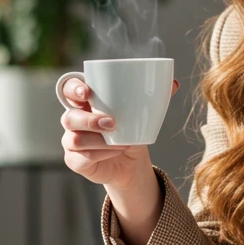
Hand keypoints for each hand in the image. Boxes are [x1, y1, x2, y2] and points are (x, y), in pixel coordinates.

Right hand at [60, 77, 179, 192]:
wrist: (130, 161)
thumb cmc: (131, 129)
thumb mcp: (142, 112)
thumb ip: (156, 96)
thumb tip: (175, 83)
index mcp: (86, 100)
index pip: (68, 88)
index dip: (73, 88)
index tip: (87, 92)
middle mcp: (74, 119)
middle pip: (68, 117)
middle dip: (89, 120)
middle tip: (112, 122)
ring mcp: (71, 140)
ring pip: (74, 139)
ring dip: (98, 140)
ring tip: (120, 141)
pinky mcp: (74, 160)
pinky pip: (81, 158)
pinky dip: (100, 154)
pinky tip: (115, 151)